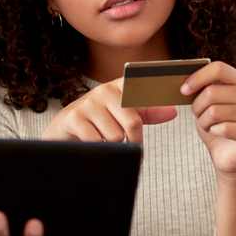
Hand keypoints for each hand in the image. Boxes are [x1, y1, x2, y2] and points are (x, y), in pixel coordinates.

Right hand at [40, 78, 176, 141]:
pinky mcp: (74, 118)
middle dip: (132, 139)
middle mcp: (104, 91)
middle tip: (126, 143)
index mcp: (120, 87)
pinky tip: (90, 142)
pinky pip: (97, 141)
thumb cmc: (98, 122)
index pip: (143, 91)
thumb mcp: (123, 115)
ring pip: (115, 135)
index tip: (156, 115)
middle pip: (132, 121)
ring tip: (102, 139)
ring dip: (111, 145)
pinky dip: (97, 148)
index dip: (152, 104)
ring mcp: (88, 103)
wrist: (63, 130)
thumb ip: (148, 113)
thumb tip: (172, 111)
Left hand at [181, 61, 235, 174]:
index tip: (183, 90)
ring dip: (204, 121)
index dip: (198, 77)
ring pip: (215, 111)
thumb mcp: (209, 103)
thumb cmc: (218, 124)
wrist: (230, 155)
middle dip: (197, 106)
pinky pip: (223, 128)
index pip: (219, 68)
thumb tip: (185, 83)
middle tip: (198, 115)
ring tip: (208, 125)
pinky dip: (213, 132)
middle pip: (212, 92)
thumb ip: (203, 89)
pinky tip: (217, 133)